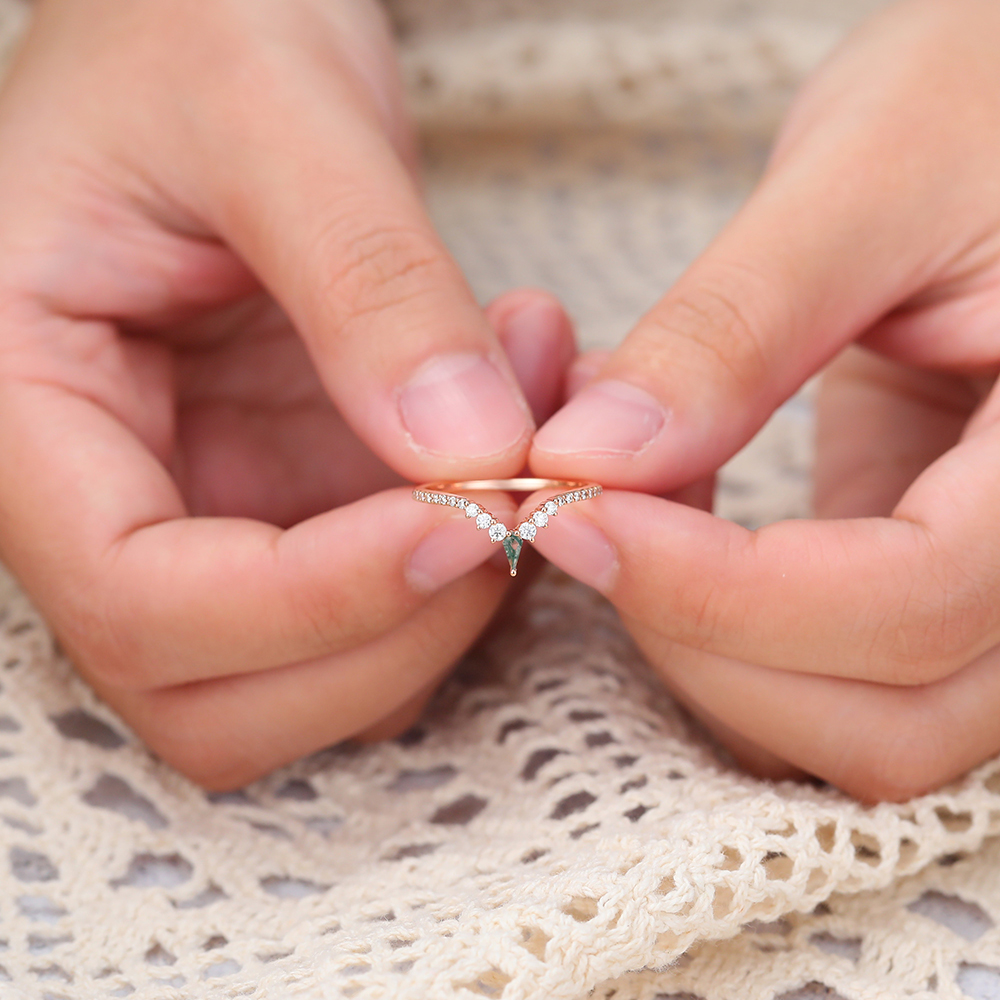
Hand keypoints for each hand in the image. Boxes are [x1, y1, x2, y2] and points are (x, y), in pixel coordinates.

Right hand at [0, 0, 574, 787]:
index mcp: (24, 411)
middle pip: (220, 699)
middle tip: (519, 498)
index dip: (310, 600)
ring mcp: (208, 514)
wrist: (216, 29)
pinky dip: (483, 559)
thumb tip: (472, 454)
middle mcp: (105, 500)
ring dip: (456, 603)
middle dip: (391, 637)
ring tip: (543, 425)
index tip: (470, 522)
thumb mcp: (274, 117)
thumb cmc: (194, 33)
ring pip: (319, 682)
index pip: (137, 600)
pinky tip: (533, 420)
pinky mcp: (295, 503)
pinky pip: (393, 604)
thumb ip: (368, 285)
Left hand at [528, 0, 999, 800]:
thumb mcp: (863, 183)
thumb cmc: (984, 96)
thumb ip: (729, 333)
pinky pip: (827, 672)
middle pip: (885, 718)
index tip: (571, 508)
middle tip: (582, 509)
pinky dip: (723, 629)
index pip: (914, 603)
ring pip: (858, 728)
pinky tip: (669, 515)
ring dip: (706, 649)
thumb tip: (583, 461)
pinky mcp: (935, 574)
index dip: (719, 586)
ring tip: (621, 505)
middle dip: (700, 636)